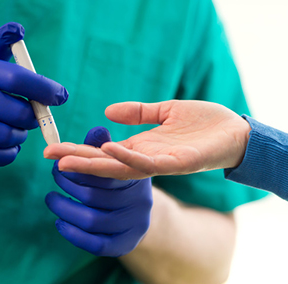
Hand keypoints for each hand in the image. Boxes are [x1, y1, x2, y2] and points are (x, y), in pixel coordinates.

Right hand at [0, 22, 67, 166]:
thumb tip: (18, 29)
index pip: (19, 79)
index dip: (45, 90)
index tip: (60, 96)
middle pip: (20, 115)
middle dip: (31, 118)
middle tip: (29, 117)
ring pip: (10, 137)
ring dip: (19, 136)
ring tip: (11, 128)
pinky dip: (8, 153)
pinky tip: (5, 146)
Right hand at [43, 100, 251, 178]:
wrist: (238, 133)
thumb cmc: (206, 124)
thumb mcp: (167, 111)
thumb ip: (139, 112)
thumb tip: (108, 112)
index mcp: (144, 147)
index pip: (104, 152)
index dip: (79, 150)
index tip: (52, 147)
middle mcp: (149, 159)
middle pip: (107, 163)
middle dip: (78, 161)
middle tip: (49, 158)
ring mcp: (163, 163)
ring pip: (123, 168)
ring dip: (96, 165)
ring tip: (69, 161)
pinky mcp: (179, 163)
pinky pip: (150, 165)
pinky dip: (129, 158)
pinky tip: (111, 150)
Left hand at [45, 126, 152, 256]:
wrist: (139, 213)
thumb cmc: (120, 181)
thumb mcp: (116, 161)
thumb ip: (102, 147)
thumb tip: (97, 129)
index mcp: (137, 178)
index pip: (105, 171)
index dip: (77, 164)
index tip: (55, 157)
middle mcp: (139, 203)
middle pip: (93, 197)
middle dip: (67, 184)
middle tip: (55, 174)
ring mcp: (133, 225)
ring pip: (91, 220)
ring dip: (63, 209)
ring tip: (51, 198)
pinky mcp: (125, 244)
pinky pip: (95, 244)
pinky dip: (72, 234)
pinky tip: (60, 222)